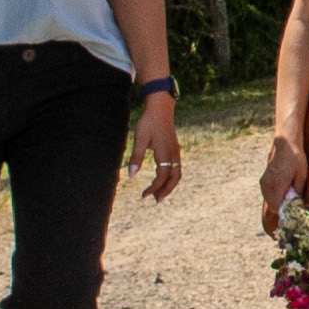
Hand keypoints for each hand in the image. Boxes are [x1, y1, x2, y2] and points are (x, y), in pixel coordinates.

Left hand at [131, 82, 184, 200]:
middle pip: (174, 178)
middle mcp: (173, 154)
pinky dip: (171, 177)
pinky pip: (177, 167)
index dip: (154, 188)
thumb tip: (131, 175)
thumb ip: (136, 158)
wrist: (161, 107)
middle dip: (166, 191)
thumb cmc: (148, 122)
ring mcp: (176, 151)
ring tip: (159, 193)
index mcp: (165, 153)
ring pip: (177, 173)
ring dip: (169, 185)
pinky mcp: (175, 148)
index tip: (144, 196)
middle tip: (156, 200)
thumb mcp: (139, 139)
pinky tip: (163, 178)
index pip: (162, 176)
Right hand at [253, 148, 298, 231]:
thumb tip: (296, 206)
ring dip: (277, 204)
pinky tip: (283, 195)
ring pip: (269, 201)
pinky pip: (268, 195)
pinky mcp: (264, 180)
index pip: (276, 208)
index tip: (289, 221)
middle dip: (280, 212)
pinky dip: (274, 198)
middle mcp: (267, 186)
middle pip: (272, 207)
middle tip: (289, 215)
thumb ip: (297, 192)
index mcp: (277, 186)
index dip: (283, 216)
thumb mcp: (301, 176)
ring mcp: (264, 183)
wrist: (284, 143)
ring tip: (288, 204)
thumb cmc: (296, 159)